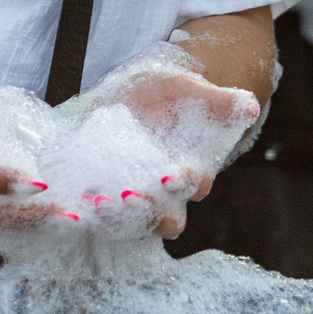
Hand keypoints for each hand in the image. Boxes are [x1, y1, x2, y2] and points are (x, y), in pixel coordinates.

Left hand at [84, 65, 260, 237]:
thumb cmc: (171, 95)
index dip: (185, 183)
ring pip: (127, 222)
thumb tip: (249, 105)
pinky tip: (63, 207)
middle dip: (150, 213)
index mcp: (188, 172)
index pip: (195, 186)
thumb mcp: (190, 90)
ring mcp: (129, 198)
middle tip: (131, 198)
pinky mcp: (98, 194)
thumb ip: (218, 101)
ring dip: (112, 218)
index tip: (170, 175)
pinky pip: (91, 214)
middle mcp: (161, 195)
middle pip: (164, 219)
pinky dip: (78, 214)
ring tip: (94, 206)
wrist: (137, 96)